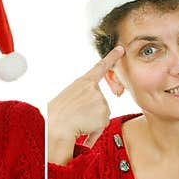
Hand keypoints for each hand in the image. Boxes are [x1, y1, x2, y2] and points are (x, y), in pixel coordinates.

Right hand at [47, 45, 123, 164]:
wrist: (57, 125)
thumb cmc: (57, 114)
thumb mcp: (69, 98)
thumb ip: (83, 98)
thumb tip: (95, 112)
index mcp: (82, 82)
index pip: (100, 67)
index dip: (111, 57)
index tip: (120, 49)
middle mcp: (93, 88)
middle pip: (100, 102)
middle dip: (91, 111)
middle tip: (76, 114)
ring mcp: (100, 99)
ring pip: (101, 114)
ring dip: (92, 120)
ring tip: (78, 120)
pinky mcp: (105, 112)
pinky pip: (102, 123)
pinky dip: (94, 128)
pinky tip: (84, 127)